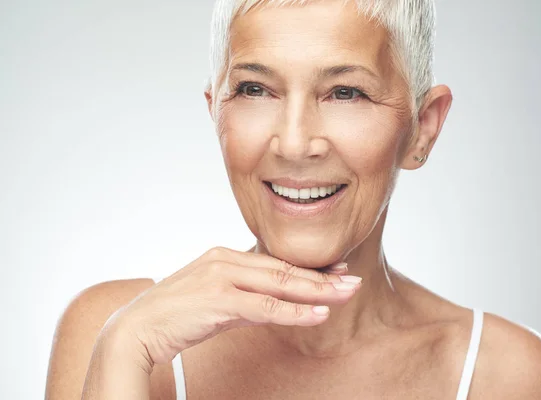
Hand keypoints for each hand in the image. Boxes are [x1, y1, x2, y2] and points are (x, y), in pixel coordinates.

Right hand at [105, 247, 361, 367]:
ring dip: (317, 290)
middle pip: (283, 269)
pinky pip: (266, 307)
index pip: (275, 261)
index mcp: (224, 255)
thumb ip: (245, 298)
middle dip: (322, 276)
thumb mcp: (214, 301)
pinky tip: (319, 313)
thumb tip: (273, 305)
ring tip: (347, 294)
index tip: (337, 271)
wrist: (135, 330)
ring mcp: (221, 277)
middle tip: (353, 281)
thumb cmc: (174, 316)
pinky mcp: (218, 300)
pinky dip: (295, 311)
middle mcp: (225, 259)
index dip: (309, 268)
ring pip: (280, 284)